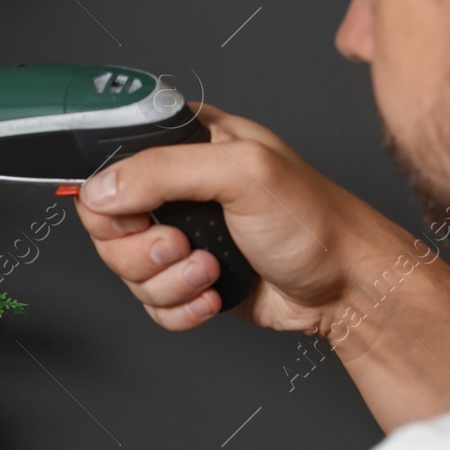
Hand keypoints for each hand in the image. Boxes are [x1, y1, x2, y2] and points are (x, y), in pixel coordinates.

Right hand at [75, 103, 415, 338]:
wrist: (347, 287)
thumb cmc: (316, 221)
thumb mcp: (243, 173)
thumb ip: (164, 170)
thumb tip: (101, 187)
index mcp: (189, 142)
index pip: (110, 161)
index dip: (111, 196)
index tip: (136, 215)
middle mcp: (179, 187)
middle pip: (107, 224)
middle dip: (141, 249)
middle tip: (182, 244)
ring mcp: (182, 235)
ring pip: (126, 269)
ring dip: (168, 281)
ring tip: (211, 269)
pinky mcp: (188, 278)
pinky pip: (151, 302)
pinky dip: (180, 307)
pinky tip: (215, 293)